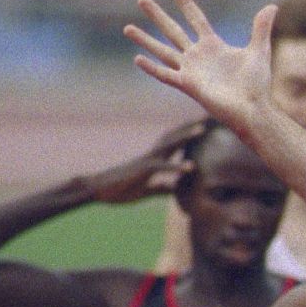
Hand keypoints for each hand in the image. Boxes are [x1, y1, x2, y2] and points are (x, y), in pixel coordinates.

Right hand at [79, 120, 205, 203]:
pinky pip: (162, 167)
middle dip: (191, 126)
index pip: (176, 143)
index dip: (190, 133)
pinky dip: (177, 166)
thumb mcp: (147, 190)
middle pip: (175, 136)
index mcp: (156, 159)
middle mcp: (153, 155)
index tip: (207, 125)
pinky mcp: (142, 171)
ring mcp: (147, 161)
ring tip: (201, 129)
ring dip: (185, 137)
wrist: (97, 191)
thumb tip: (176, 189)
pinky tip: (191, 167)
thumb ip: (163, 188)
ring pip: (168, 145)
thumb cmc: (120, 189)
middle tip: (208, 115)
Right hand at [125, 0, 276, 130]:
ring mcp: (191, 71)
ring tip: (127, 27)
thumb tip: (272, 6)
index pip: (196, 19)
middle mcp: (198, 56)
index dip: (185, 4)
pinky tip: (137, 58)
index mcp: (213, 46)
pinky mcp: (189, 85)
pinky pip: (166, 74)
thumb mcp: (259, 51)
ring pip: (163, 51)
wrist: (254, 108)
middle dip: (157, 15)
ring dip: (145, 39)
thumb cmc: (257, 84)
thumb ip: (261, 28)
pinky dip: (152, 68)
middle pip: (173, 31)